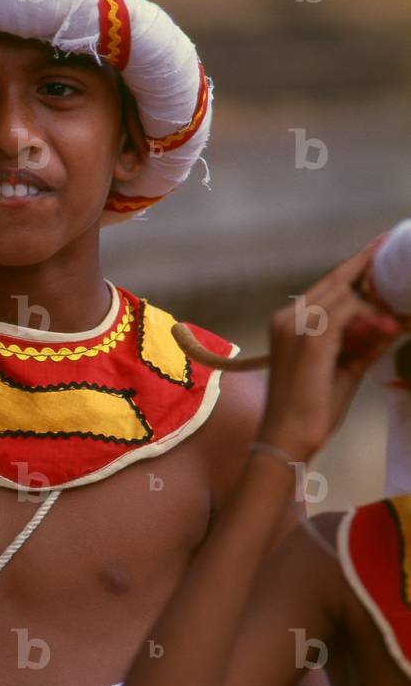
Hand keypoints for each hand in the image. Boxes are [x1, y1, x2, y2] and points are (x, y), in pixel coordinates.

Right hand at [259, 243, 401, 461]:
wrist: (286, 439)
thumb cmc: (310, 411)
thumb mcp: (342, 370)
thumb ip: (365, 344)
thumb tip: (394, 325)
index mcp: (287, 322)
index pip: (327, 285)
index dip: (355, 266)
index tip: (378, 248)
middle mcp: (288, 318)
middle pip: (336, 281)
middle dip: (367, 266)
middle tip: (392, 246)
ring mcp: (297, 327)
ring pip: (344, 294)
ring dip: (374, 299)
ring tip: (400, 302)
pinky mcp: (312, 341)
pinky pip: (349, 313)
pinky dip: (372, 317)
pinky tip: (391, 324)